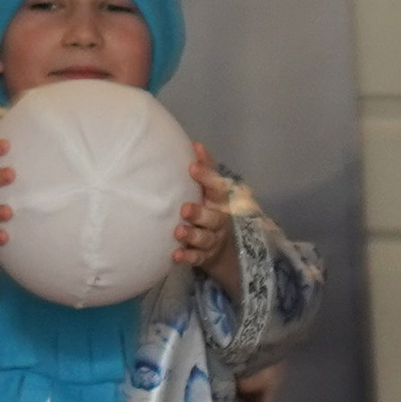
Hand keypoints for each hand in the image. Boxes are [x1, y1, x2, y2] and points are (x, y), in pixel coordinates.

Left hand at [175, 142, 242, 295]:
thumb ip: (206, 170)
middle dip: (200, 213)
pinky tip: (175, 255)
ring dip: (192, 235)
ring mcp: (213, 240)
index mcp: (220, 202)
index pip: (217, 188)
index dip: (207, 177)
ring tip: (178, 232)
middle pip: (214, 217)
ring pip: (205, 239)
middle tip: (184, 209)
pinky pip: (197, 259)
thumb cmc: (211, 210)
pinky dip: (187, 257)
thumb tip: (195, 143)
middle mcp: (219, 221)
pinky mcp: (205, 257)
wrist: (225, 249)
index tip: (192, 167)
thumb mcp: (212, 192)